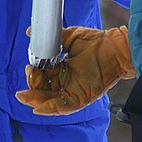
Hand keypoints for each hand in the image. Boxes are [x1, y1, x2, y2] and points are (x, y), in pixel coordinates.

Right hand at [16, 25, 133, 115]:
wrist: (117, 46)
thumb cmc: (98, 41)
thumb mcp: (70, 37)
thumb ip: (52, 37)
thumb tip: (31, 32)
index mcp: (63, 70)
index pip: (43, 78)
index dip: (34, 75)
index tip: (30, 67)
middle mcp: (67, 83)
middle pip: (44, 92)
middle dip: (32, 89)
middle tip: (28, 77)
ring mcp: (74, 91)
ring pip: (50, 101)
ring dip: (36, 100)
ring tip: (25, 96)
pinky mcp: (83, 97)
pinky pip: (65, 106)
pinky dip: (51, 108)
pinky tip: (39, 107)